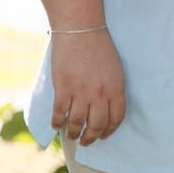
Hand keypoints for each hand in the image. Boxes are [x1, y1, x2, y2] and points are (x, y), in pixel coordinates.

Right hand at [50, 28, 125, 144]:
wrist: (81, 31)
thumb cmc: (100, 48)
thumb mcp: (115, 70)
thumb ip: (112, 89)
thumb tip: (105, 107)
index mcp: (116, 89)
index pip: (116, 118)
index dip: (109, 130)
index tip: (104, 135)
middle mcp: (100, 94)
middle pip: (97, 125)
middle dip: (92, 137)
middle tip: (87, 141)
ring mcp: (81, 93)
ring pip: (78, 123)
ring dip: (75, 133)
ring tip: (73, 136)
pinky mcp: (63, 88)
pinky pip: (60, 113)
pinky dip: (57, 122)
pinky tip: (57, 125)